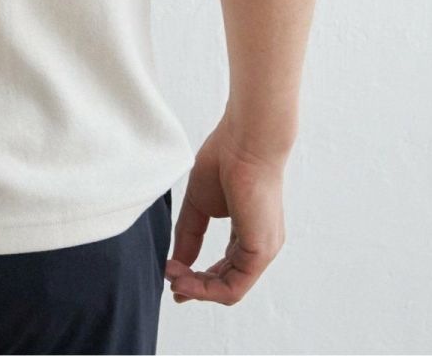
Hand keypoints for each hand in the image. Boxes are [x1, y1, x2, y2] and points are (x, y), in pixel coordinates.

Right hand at [165, 117, 288, 305]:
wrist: (244, 140)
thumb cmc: (225, 159)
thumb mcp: (198, 204)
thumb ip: (189, 234)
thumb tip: (176, 264)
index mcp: (247, 232)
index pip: (225, 268)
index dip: (198, 277)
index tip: (172, 275)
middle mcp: (258, 244)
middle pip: (226, 282)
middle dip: (195, 286)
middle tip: (169, 280)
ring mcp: (262, 249)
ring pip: (230, 289)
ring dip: (198, 290)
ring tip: (173, 280)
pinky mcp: (260, 250)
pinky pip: (234, 286)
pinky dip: (207, 289)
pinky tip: (184, 279)